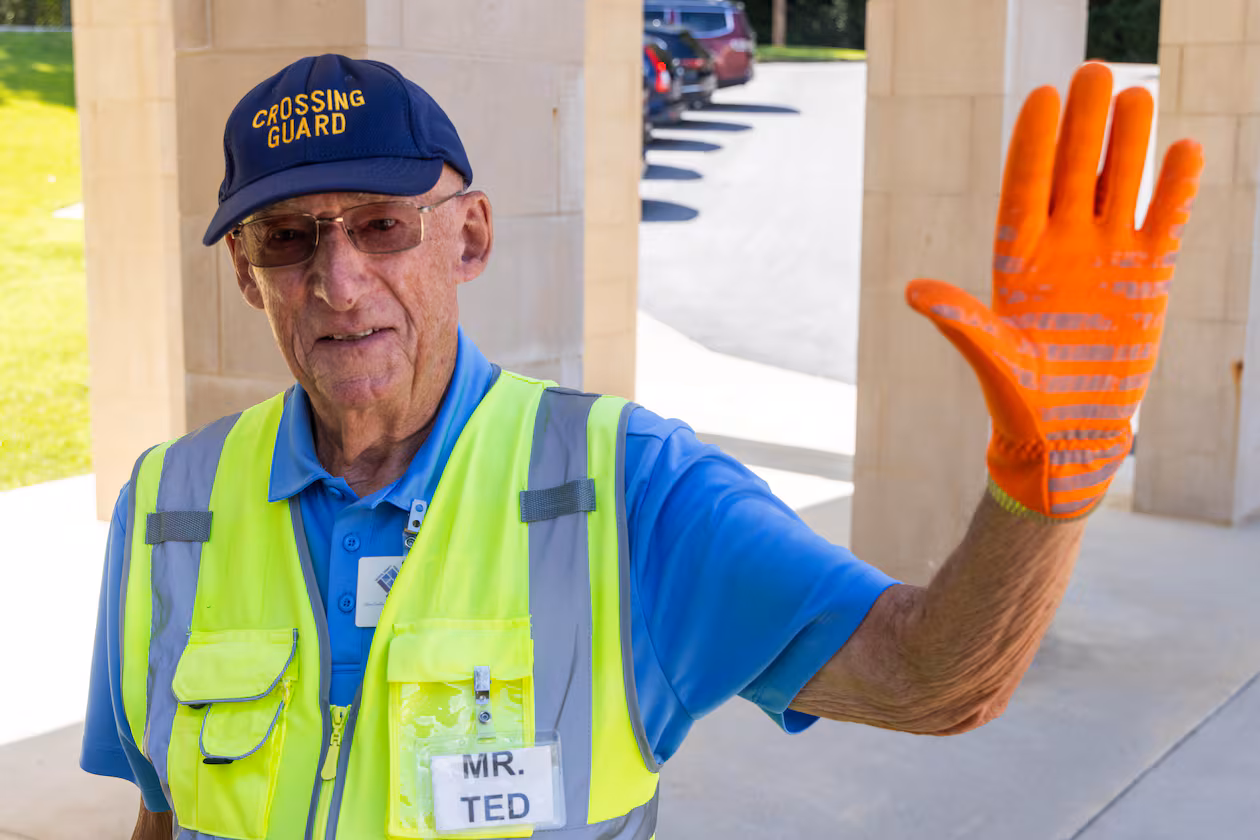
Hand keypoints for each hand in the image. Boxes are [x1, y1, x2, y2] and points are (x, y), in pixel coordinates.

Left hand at [906, 62, 1203, 519]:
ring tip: (1137, 95)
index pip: (1026, 189)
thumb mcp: (991, 358)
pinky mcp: (1148, 277)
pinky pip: (1163, 222)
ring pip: (1119, 186)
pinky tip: (1185, 150)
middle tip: (1094, 72)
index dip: (1034, 145)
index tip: (1042, 98)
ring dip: (1128, 145)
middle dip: (1082, 128)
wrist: (1069, 430)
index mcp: (1017, 257)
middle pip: (1073, 173)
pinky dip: (1175, 191)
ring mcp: (1106, 256)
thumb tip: (914, 291)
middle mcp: (1062, 245)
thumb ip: (960, 321)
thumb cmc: (1018, 397)